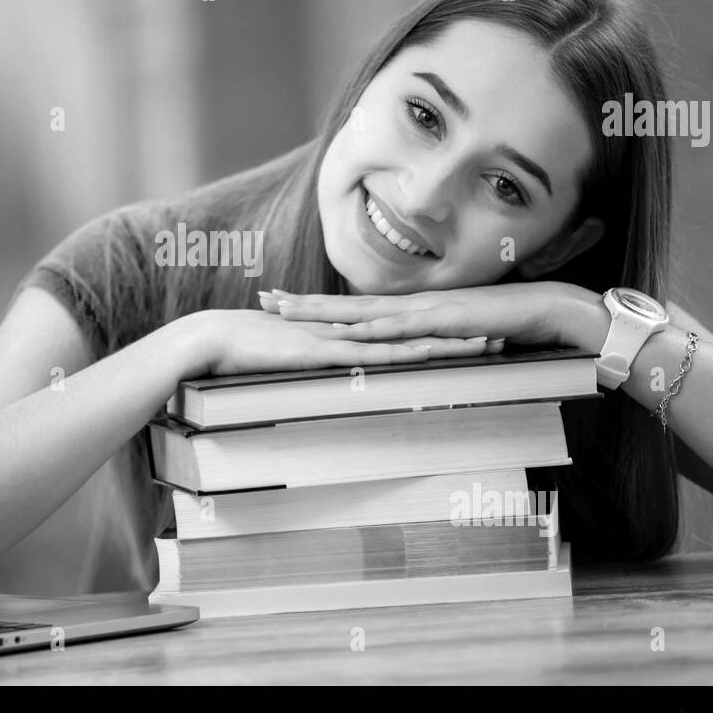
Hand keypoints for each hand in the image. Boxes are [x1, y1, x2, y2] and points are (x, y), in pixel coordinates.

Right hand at [179, 308, 496, 377]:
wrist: (212, 340)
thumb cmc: (243, 355)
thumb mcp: (289, 364)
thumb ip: (310, 368)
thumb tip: (326, 380)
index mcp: (345, 335)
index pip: (400, 334)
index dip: (434, 334)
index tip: (468, 337)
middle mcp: (350, 332)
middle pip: (414, 332)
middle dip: (457, 334)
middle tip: (500, 335)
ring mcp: (340, 339)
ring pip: (405, 340)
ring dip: (445, 342)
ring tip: (486, 344)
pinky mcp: (325, 352)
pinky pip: (373, 354)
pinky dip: (404, 354)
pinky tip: (432, 356)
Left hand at [257, 281, 601, 350]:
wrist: (550, 308)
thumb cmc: (508, 323)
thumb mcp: (459, 338)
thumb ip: (433, 344)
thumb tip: (412, 356)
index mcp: (412, 310)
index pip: (355, 309)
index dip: (319, 306)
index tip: (284, 303)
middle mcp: (411, 306)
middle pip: (346, 306)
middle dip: (303, 304)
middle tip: (263, 299)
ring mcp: (425, 311)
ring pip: (361, 312)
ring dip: (323, 313)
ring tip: (285, 311)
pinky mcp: (445, 321)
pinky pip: (402, 327)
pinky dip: (371, 328)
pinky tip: (345, 331)